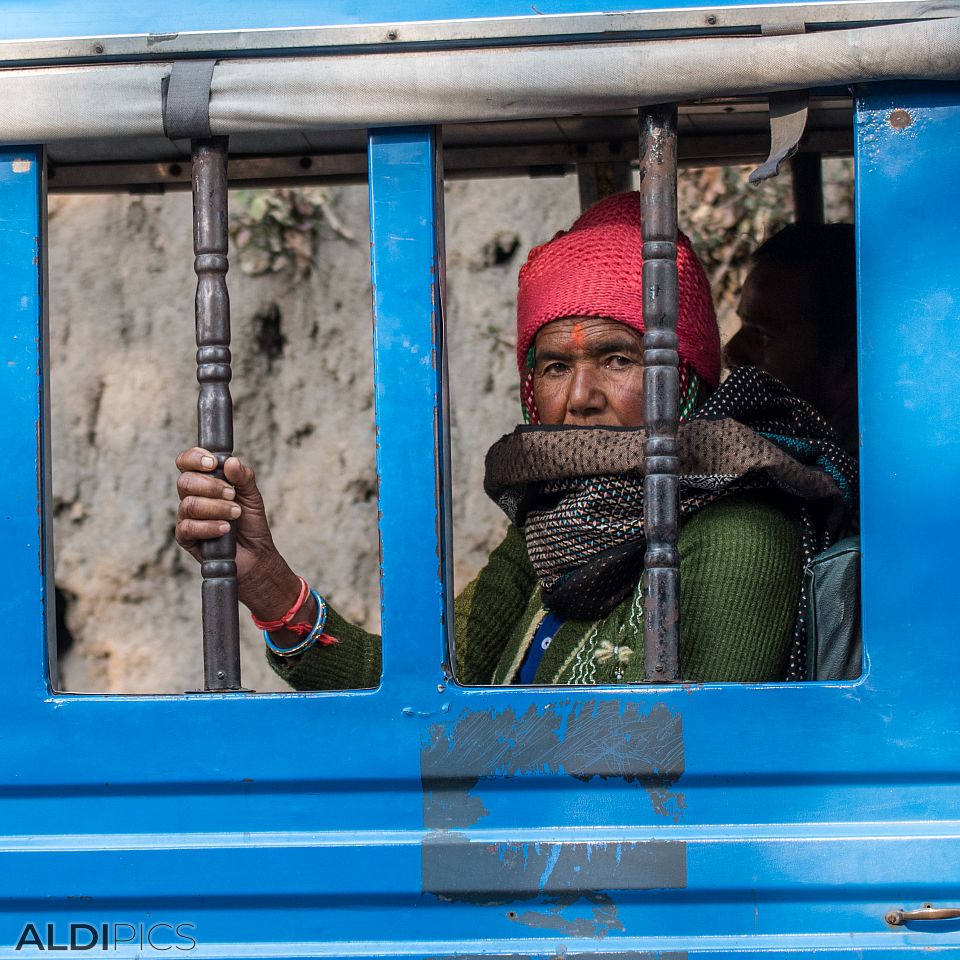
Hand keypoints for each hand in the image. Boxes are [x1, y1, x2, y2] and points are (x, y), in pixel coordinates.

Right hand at [175, 448, 301, 620]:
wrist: (256, 554)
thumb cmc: (250, 523)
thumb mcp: (252, 496)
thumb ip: (243, 477)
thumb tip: (231, 461)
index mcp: (204, 482)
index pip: (187, 462)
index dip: (195, 458)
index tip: (213, 463)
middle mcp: (191, 497)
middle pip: (185, 482)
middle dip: (212, 486)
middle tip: (233, 495)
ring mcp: (186, 517)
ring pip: (189, 505)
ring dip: (216, 507)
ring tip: (235, 513)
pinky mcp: (185, 538)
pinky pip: (188, 527)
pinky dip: (209, 526)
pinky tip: (225, 528)